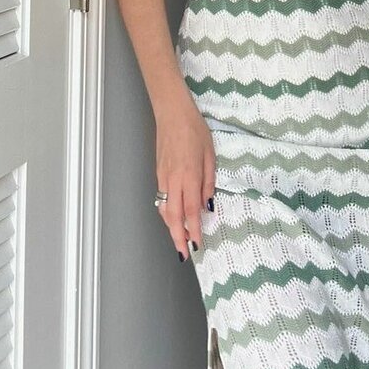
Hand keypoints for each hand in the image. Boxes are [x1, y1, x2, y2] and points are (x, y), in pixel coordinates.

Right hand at [155, 90, 216, 260]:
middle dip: (178, 237)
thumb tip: (207, 205)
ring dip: (171, 227)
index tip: (197, 244)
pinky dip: (166, 213)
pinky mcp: (158, 173)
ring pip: (164, 210)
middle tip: (183, 254)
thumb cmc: (195, 131)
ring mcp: (163, 177)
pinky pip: (162, 199)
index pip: (191, 211)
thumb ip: (208, 182)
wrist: (173, 114)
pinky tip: (173, 218)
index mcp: (189, 176)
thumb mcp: (210, 155)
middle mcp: (174, 180)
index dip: (194, 230)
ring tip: (180, 239)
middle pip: (173, 217)